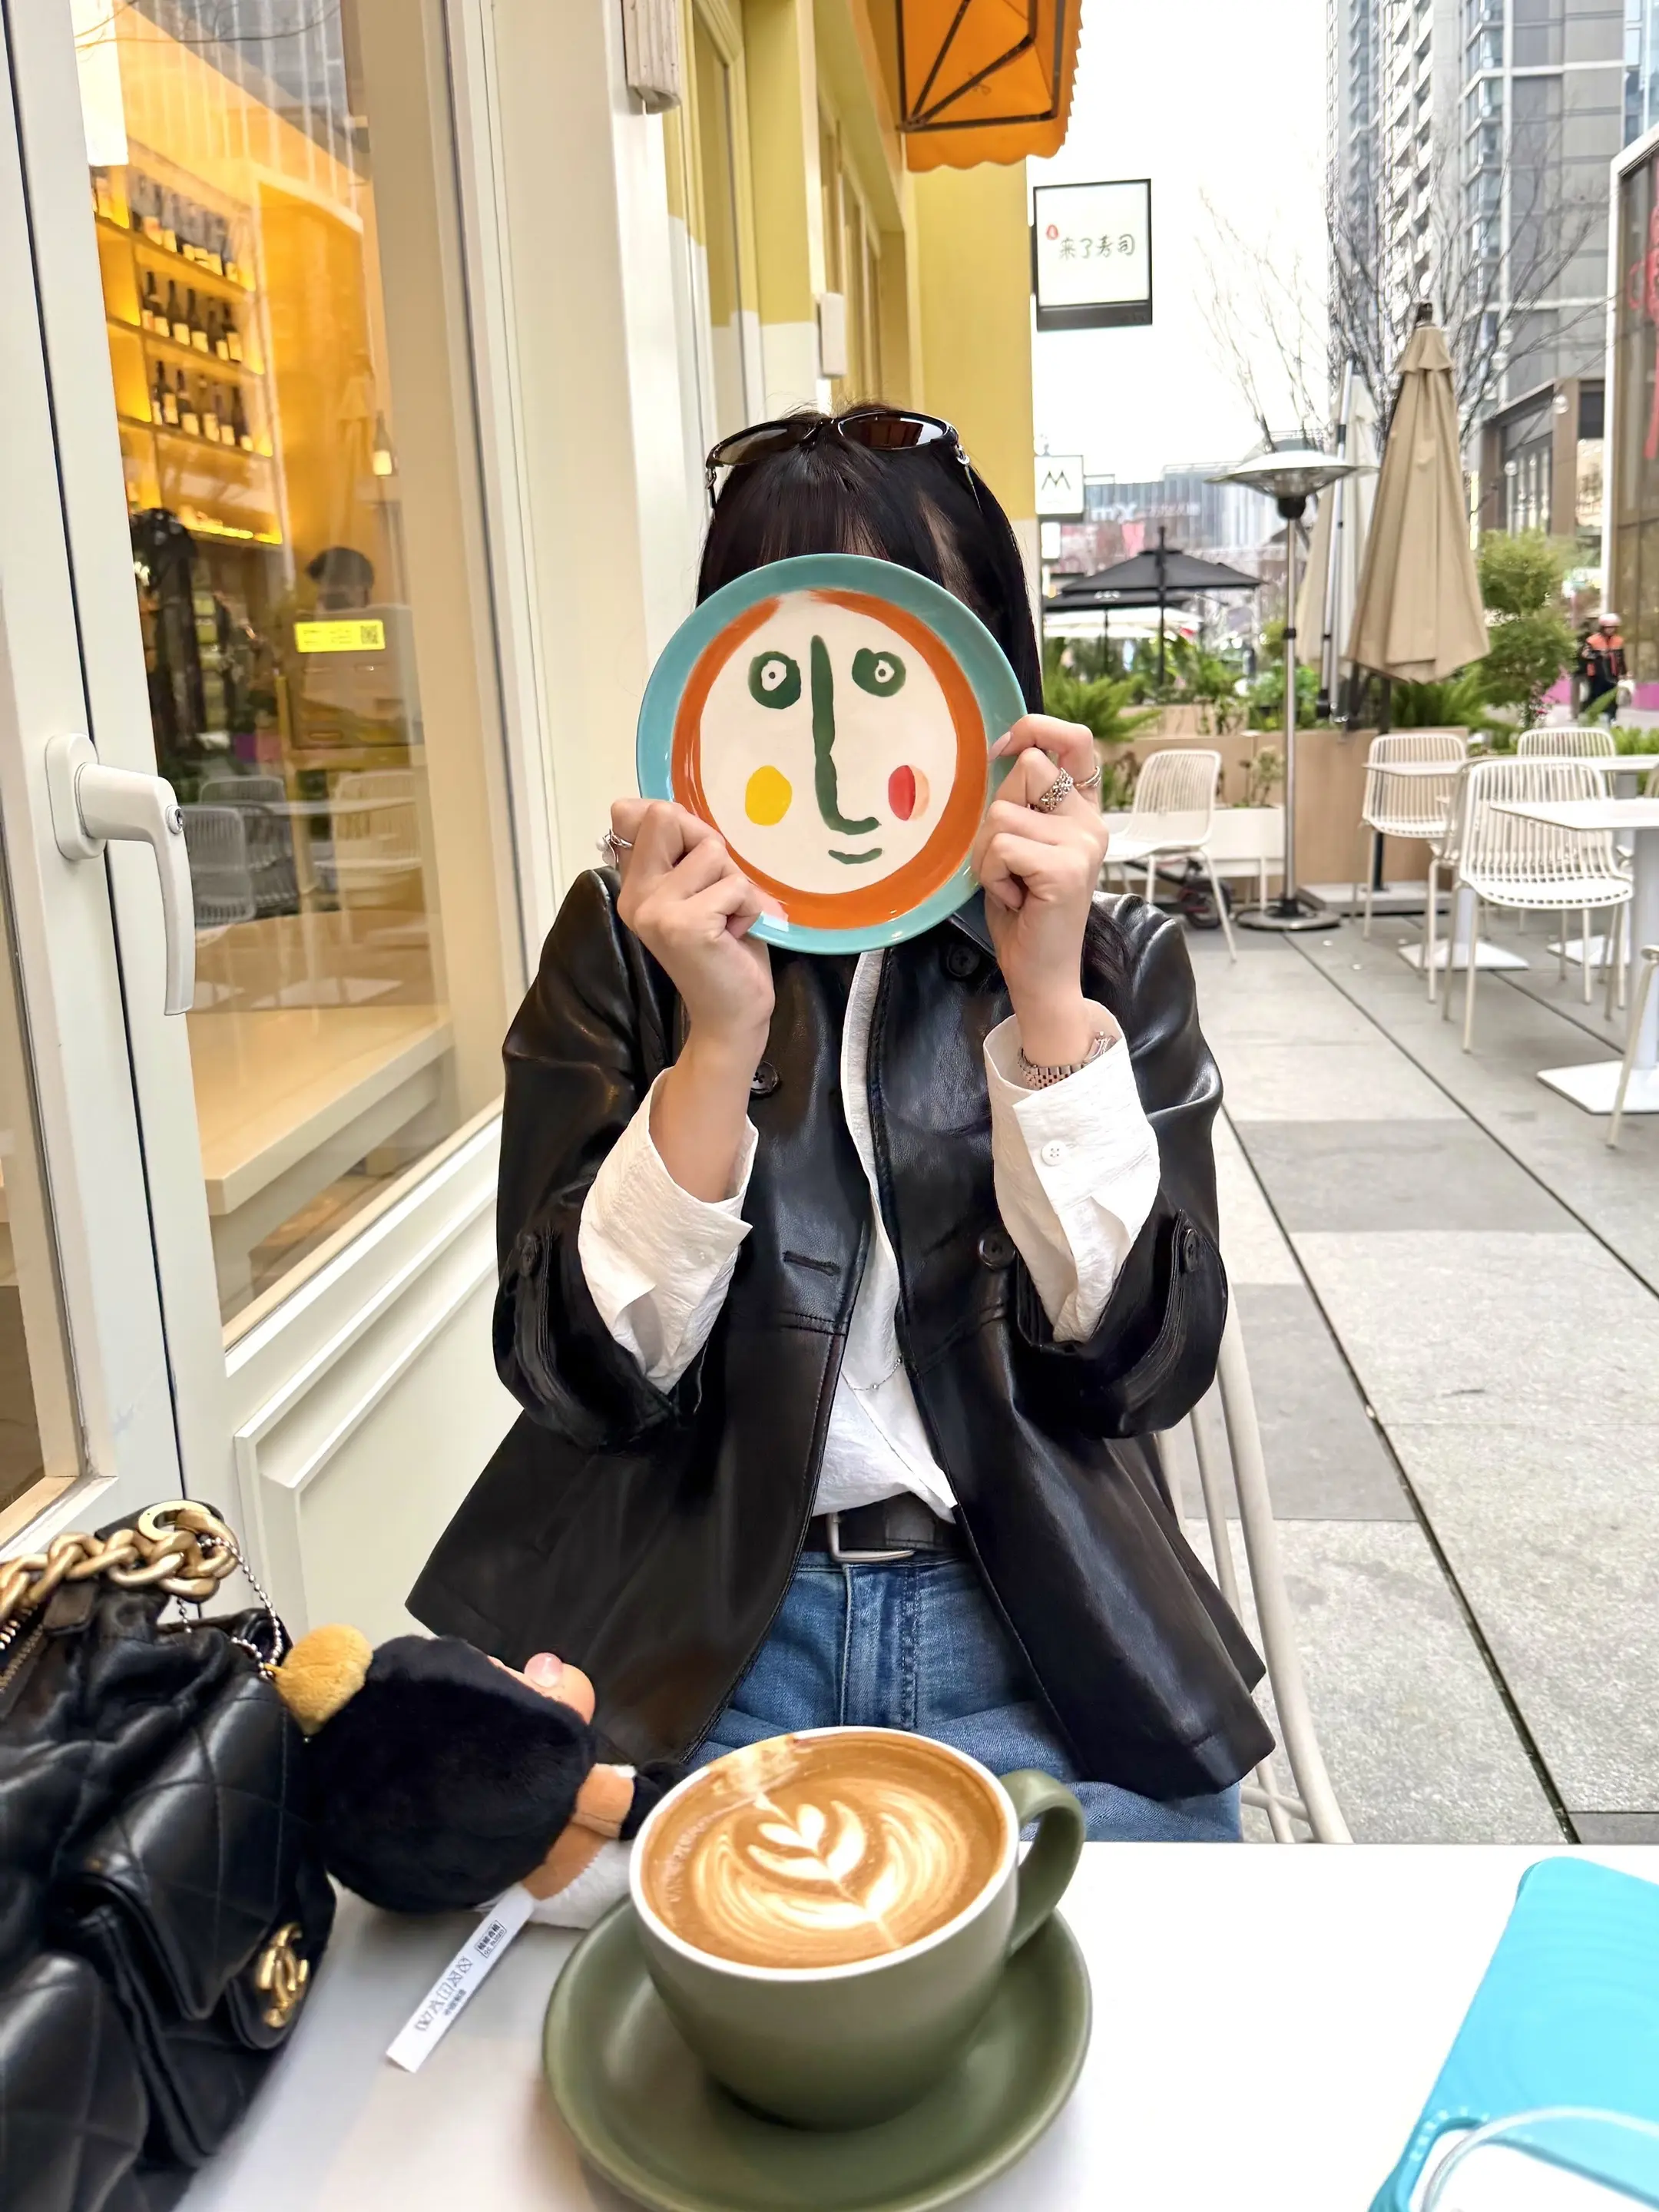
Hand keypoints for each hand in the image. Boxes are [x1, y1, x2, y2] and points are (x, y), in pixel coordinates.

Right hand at [610, 799, 775, 1059]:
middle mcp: (634, 895)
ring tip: (728, 920)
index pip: (639, 813)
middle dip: (710, 849)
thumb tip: (647, 806)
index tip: (696, 867)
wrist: (731, 1013)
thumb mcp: (699, 888)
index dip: (681, 828)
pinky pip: (735, 886)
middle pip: (669, 818)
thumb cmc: (724, 949)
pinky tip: (734, 936)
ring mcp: (656, 910)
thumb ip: (679, 850)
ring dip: (735, 885)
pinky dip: (748, 908)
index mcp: (632, 884)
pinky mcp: (685, 925)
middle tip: (718, 896)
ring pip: (712, 852)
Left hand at [971, 718, 1111, 1065]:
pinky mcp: (1066, 868)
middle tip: (1005, 860)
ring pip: (1003, 812)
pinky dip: (992, 874)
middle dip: (996, 811)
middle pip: (1028, 767)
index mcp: (1083, 811)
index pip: (1076, 740)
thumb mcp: (1019, 846)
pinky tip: (1013, 897)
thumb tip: (999, 756)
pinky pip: (1001, 846)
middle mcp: (1090, 822)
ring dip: (987, 853)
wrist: (1040, 973)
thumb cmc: (1023, 912)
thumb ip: (1020, 804)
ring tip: (1009, 883)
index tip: (1004, 748)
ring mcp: (1083, 843)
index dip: (1037, 728)